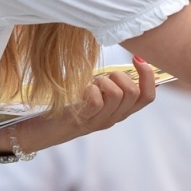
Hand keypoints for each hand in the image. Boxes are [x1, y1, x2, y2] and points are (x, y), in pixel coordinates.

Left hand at [21, 56, 158, 151]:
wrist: (43, 131)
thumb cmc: (70, 105)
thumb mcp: (97, 94)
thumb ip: (112, 84)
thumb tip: (132, 60)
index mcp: (121, 111)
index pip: (148, 97)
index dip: (148, 76)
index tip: (135, 59)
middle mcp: (114, 118)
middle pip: (134, 93)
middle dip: (120, 75)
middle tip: (103, 76)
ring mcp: (100, 121)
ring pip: (117, 94)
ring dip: (103, 80)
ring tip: (91, 83)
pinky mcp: (84, 119)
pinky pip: (96, 100)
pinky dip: (90, 88)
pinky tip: (82, 90)